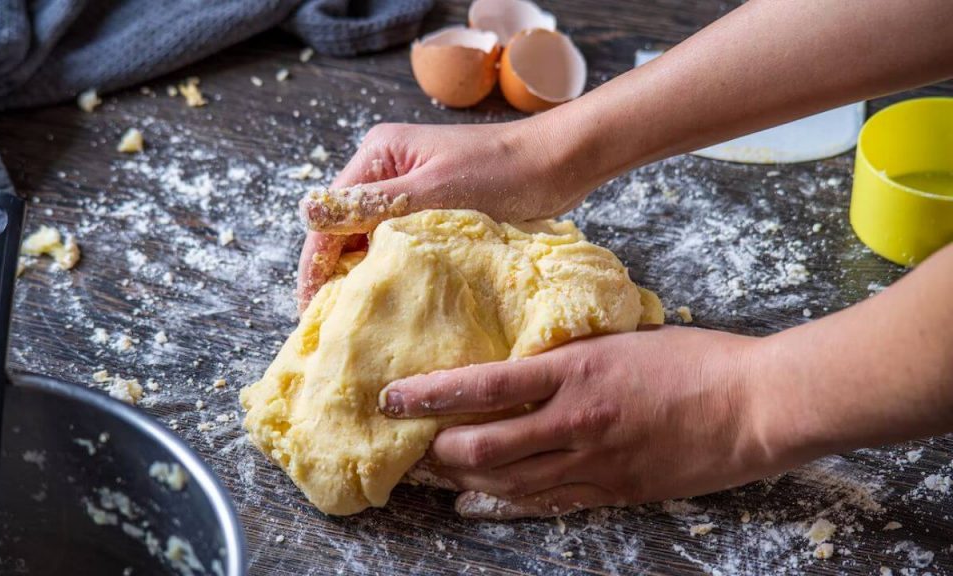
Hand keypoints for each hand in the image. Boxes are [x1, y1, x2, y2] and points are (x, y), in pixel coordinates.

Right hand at [296, 119, 586, 310]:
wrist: (558, 164)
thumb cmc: (502, 172)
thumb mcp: (433, 191)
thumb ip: (373, 204)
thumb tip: (307, 212)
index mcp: (378, 155)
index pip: (330, 216)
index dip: (315, 264)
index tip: (311, 309)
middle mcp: (386, 169)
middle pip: (344, 228)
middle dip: (335, 273)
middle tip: (331, 323)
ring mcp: (409, 189)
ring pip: (370, 239)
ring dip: (365, 274)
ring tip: (357, 320)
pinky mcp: (432, 208)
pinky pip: (399, 242)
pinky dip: (393, 268)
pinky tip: (393, 298)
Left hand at [379, 326, 788, 518]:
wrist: (753, 405)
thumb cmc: (694, 360)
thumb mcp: (620, 339)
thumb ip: (569, 356)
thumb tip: (524, 362)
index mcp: (575, 370)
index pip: (483, 384)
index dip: (430, 394)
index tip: (393, 397)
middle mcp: (575, 420)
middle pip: (483, 446)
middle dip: (437, 450)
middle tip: (411, 445)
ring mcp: (594, 462)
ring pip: (507, 482)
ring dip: (463, 480)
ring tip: (435, 474)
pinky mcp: (614, 491)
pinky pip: (546, 503)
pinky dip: (506, 502)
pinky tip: (479, 501)